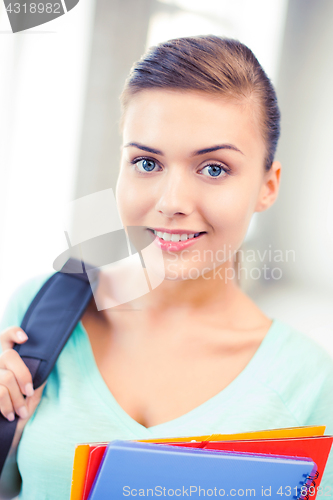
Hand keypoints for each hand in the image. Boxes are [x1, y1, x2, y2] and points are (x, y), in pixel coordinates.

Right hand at [0, 327, 45, 452]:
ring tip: (21, 411)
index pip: (4, 337)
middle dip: (23, 375)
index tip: (25, 338)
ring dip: (17, 398)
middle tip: (29, 391)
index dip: (13, 333)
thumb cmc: (19, 411)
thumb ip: (35, 378)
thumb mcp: (31, 394)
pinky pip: (0, 392)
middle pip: (8, 356)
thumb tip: (44, 366)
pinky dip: (7, 405)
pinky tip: (11, 415)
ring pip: (6, 378)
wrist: (5, 436)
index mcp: (5, 361)